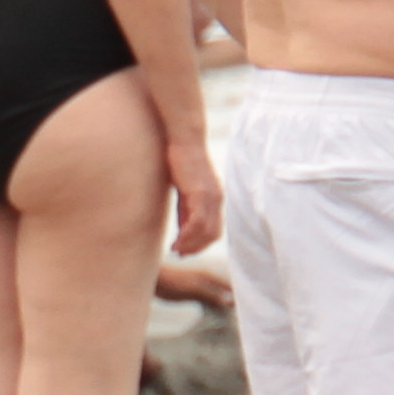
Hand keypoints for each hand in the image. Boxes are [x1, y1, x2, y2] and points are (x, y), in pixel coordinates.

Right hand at [161, 134, 222, 257]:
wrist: (185, 140)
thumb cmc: (181, 161)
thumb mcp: (185, 190)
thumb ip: (187, 209)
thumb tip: (184, 230)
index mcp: (215, 198)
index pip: (214, 229)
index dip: (201, 243)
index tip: (185, 250)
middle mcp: (217, 199)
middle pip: (213, 234)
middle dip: (197, 248)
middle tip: (180, 254)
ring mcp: (211, 197)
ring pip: (206, 231)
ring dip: (191, 244)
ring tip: (176, 249)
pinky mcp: (200, 193)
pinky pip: (198, 222)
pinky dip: (188, 235)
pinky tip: (177, 240)